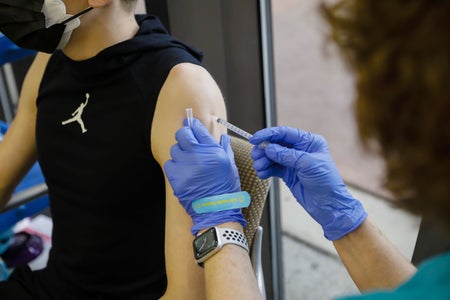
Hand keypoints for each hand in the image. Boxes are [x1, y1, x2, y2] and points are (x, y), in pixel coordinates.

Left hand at [164, 118, 245, 234]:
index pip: (198, 129)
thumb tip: (222, 137)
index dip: (193, 125)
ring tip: (187, 160)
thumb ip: (224, 148)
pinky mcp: (175, 178)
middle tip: (187, 138)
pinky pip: (169, 164)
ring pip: (175, 149)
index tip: (191, 124)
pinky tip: (182, 170)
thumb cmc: (226, 189)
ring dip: (180, 152)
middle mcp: (198, 157)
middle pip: (183, 135)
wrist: (216, 210)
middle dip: (184, 134)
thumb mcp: (230, 166)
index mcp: (213, 152)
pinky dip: (174, 165)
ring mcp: (185, 167)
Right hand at [249, 126, 366, 239]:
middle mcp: (300, 150)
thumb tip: (269, 148)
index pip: (285, 133)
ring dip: (263, 161)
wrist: (329, 205)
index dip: (269, 134)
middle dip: (264, 149)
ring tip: (259, 167)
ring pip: (272, 156)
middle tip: (256, 156)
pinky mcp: (288, 174)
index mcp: (309, 142)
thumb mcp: (308, 164)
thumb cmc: (327, 183)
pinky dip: (266, 170)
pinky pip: (273, 168)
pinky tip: (262, 174)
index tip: (255, 139)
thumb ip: (287, 155)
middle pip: (276, 144)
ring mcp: (293, 162)